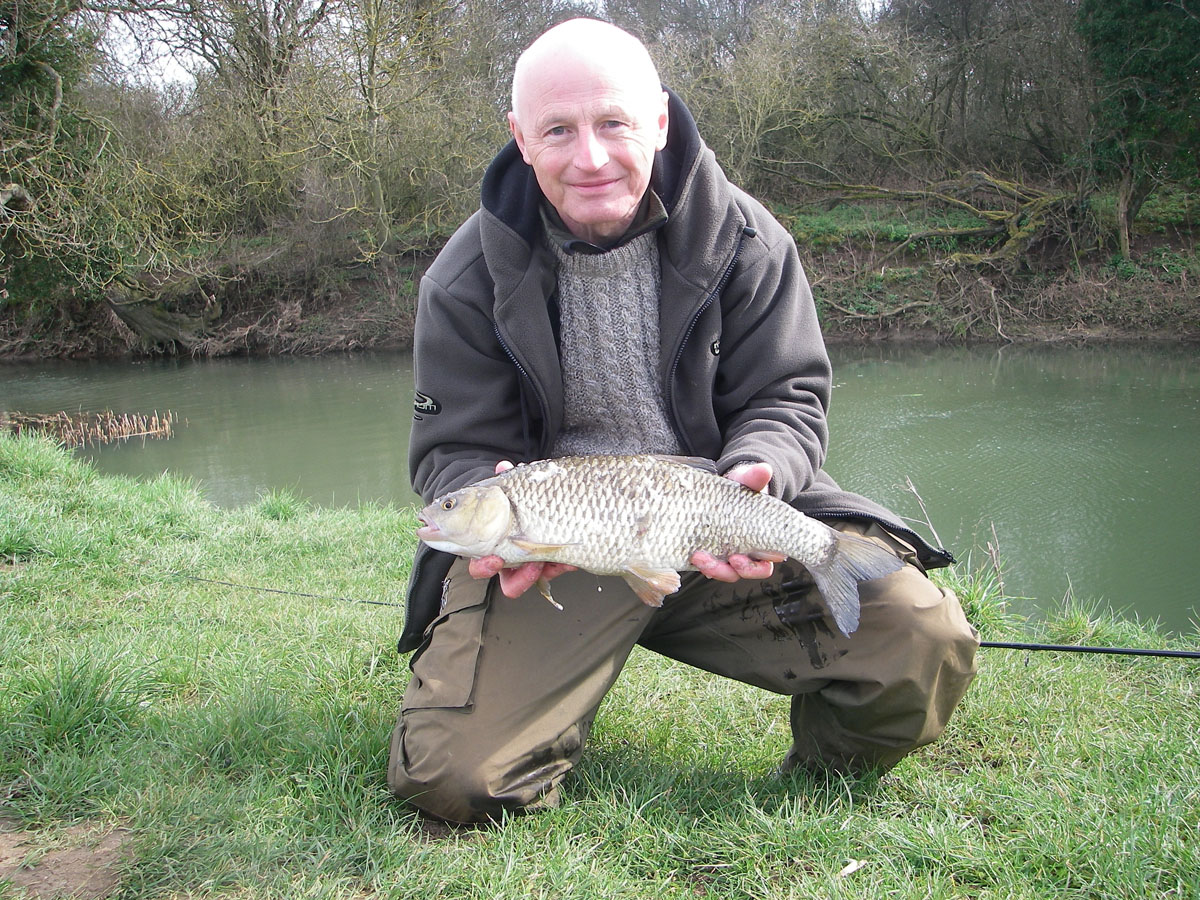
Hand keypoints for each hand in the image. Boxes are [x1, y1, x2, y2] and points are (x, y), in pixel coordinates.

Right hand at [466, 460, 576, 595]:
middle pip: (509, 582)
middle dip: (518, 578)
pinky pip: (557, 569)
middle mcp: (512, 558)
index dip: (484, 566)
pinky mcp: (555, 561)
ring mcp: (534, 563)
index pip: (481, 564)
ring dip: (541, 572)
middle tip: (531, 565)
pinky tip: (569, 558)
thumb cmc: (520, 498)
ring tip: (548, 560)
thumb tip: (503, 466)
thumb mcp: (513, 488)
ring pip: (536, 581)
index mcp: (494, 545)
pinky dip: (563, 563)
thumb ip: (506, 480)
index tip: (495, 558)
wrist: (551, 499)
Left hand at [690, 462, 777, 582]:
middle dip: (726, 571)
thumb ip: (754, 477)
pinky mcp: (711, 552)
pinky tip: (690, 555)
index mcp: (762, 541)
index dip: (752, 567)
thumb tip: (765, 469)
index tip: (736, 558)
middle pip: (742, 573)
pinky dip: (700, 564)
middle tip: (711, 563)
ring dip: (711, 569)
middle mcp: (747, 552)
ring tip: (697, 557)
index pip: (764, 564)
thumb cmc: (740, 488)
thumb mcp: (747, 481)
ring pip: (724, 572)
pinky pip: (707, 566)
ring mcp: (727, 554)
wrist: (723, 489)